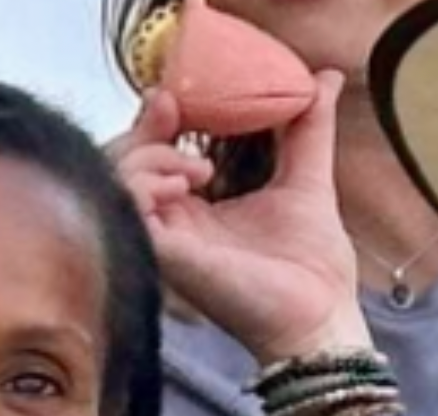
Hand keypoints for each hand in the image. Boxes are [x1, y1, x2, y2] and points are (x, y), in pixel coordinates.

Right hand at [113, 76, 367, 361]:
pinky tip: (186, 185)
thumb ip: (307, 129)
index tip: (182, 96)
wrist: (318, 316)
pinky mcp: (166, 258)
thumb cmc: (310, 266)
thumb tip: (322, 77)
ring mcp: (165, 241)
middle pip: (122, 163)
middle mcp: (172, 224)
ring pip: (114, 182)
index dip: (159, 118)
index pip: (154, 152)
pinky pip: (127, 212)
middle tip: (175, 113)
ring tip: (197, 167)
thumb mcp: (308, 177)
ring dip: (147, 157)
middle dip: (144, 129)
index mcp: (196, 206)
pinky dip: (146, 186)